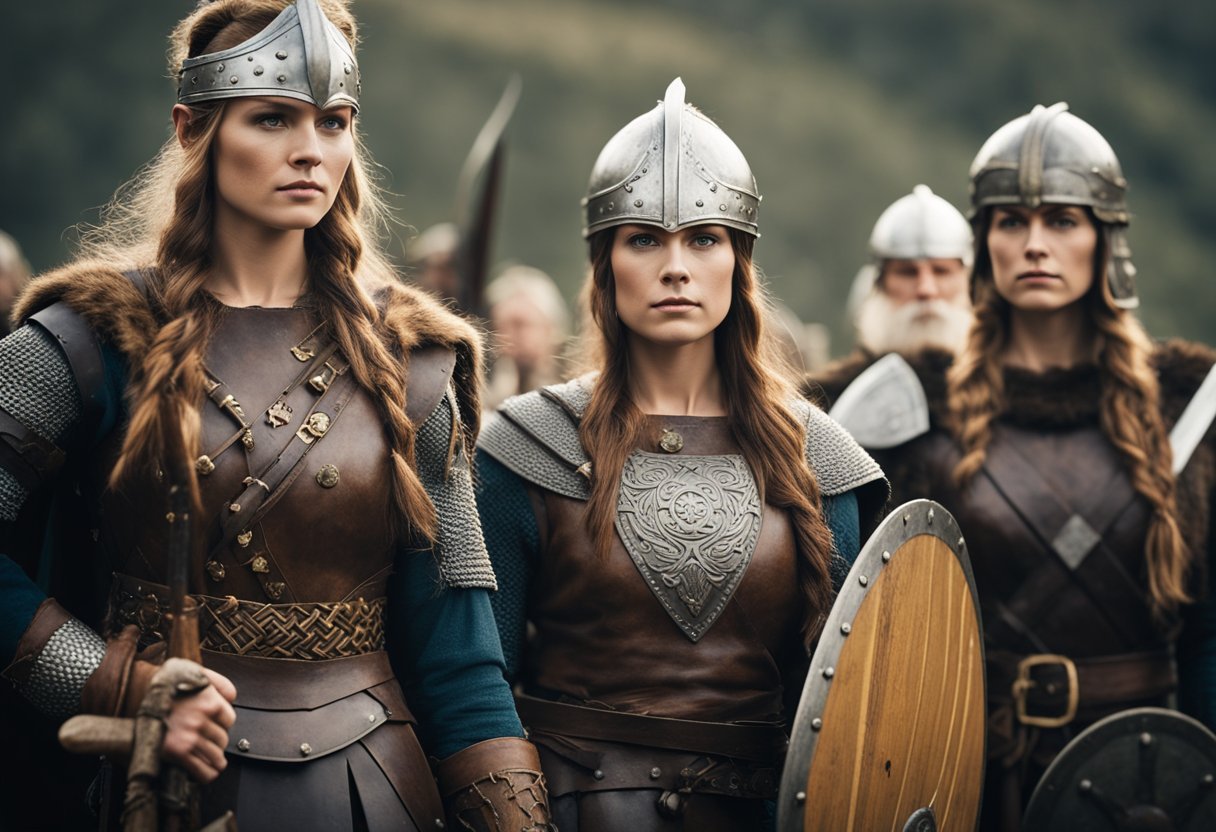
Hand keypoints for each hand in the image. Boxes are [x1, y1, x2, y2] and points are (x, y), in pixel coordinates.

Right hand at [160, 667, 236, 782]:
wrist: (135, 698)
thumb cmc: (166, 684)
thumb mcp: (195, 672)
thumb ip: (219, 682)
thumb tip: (233, 698)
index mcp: (210, 702)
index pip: (230, 720)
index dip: (222, 724)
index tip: (214, 725)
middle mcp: (201, 720)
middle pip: (223, 739)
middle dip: (216, 741)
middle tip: (207, 740)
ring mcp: (190, 737)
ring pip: (216, 756)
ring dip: (214, 759)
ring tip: (211, 759)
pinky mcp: (178, 753)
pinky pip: (204, 771)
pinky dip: (208, 774)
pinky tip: (207, 772)